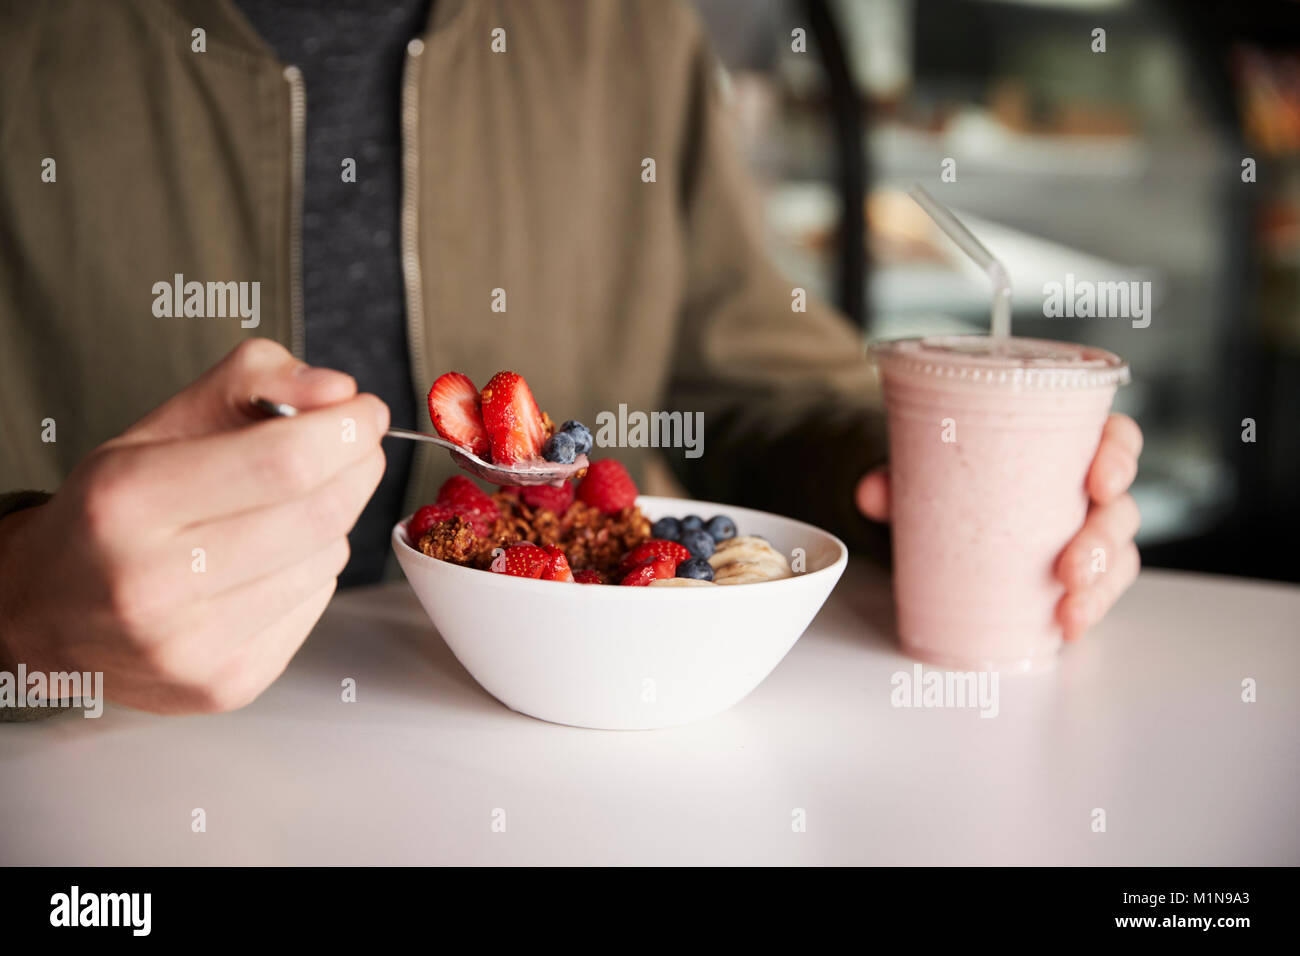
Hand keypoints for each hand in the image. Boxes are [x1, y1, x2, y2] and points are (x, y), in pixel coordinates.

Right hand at [0, 339, 387, 713]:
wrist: (44, 613)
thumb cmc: (114, 509)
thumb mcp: (162, 424)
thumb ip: (254, 382)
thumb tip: (337, 392)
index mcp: (126, 501)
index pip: (283, 462)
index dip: (344, 431)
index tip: (363, 412)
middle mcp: (151, 584)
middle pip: (319, 513)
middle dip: (358, 467)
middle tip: (357, 446)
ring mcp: (191, 647)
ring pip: (328, 559)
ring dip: (331, 521)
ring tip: (285, 510)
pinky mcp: (225, 685)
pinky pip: (317, 604)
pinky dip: (313, 570)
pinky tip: (268, 562)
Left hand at [855, 413, 1142, 640]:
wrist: (942, 509)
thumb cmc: (954, 475)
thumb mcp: (926, 469)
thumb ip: (899, 477)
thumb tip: (869, 493)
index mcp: (1063, 444)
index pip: (1114, 437)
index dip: (1119, 454)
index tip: (1100, 478)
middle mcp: (1083, 487)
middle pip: (1120, 505)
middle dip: (1105, 538)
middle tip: (1071, 565)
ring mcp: (1085, 531)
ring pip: (1116, 553)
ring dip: (1100, 584)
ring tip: (1068, 607)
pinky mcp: (1076, 571)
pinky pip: (1099, 588)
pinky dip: (1088, 608)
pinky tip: (1069, 626)